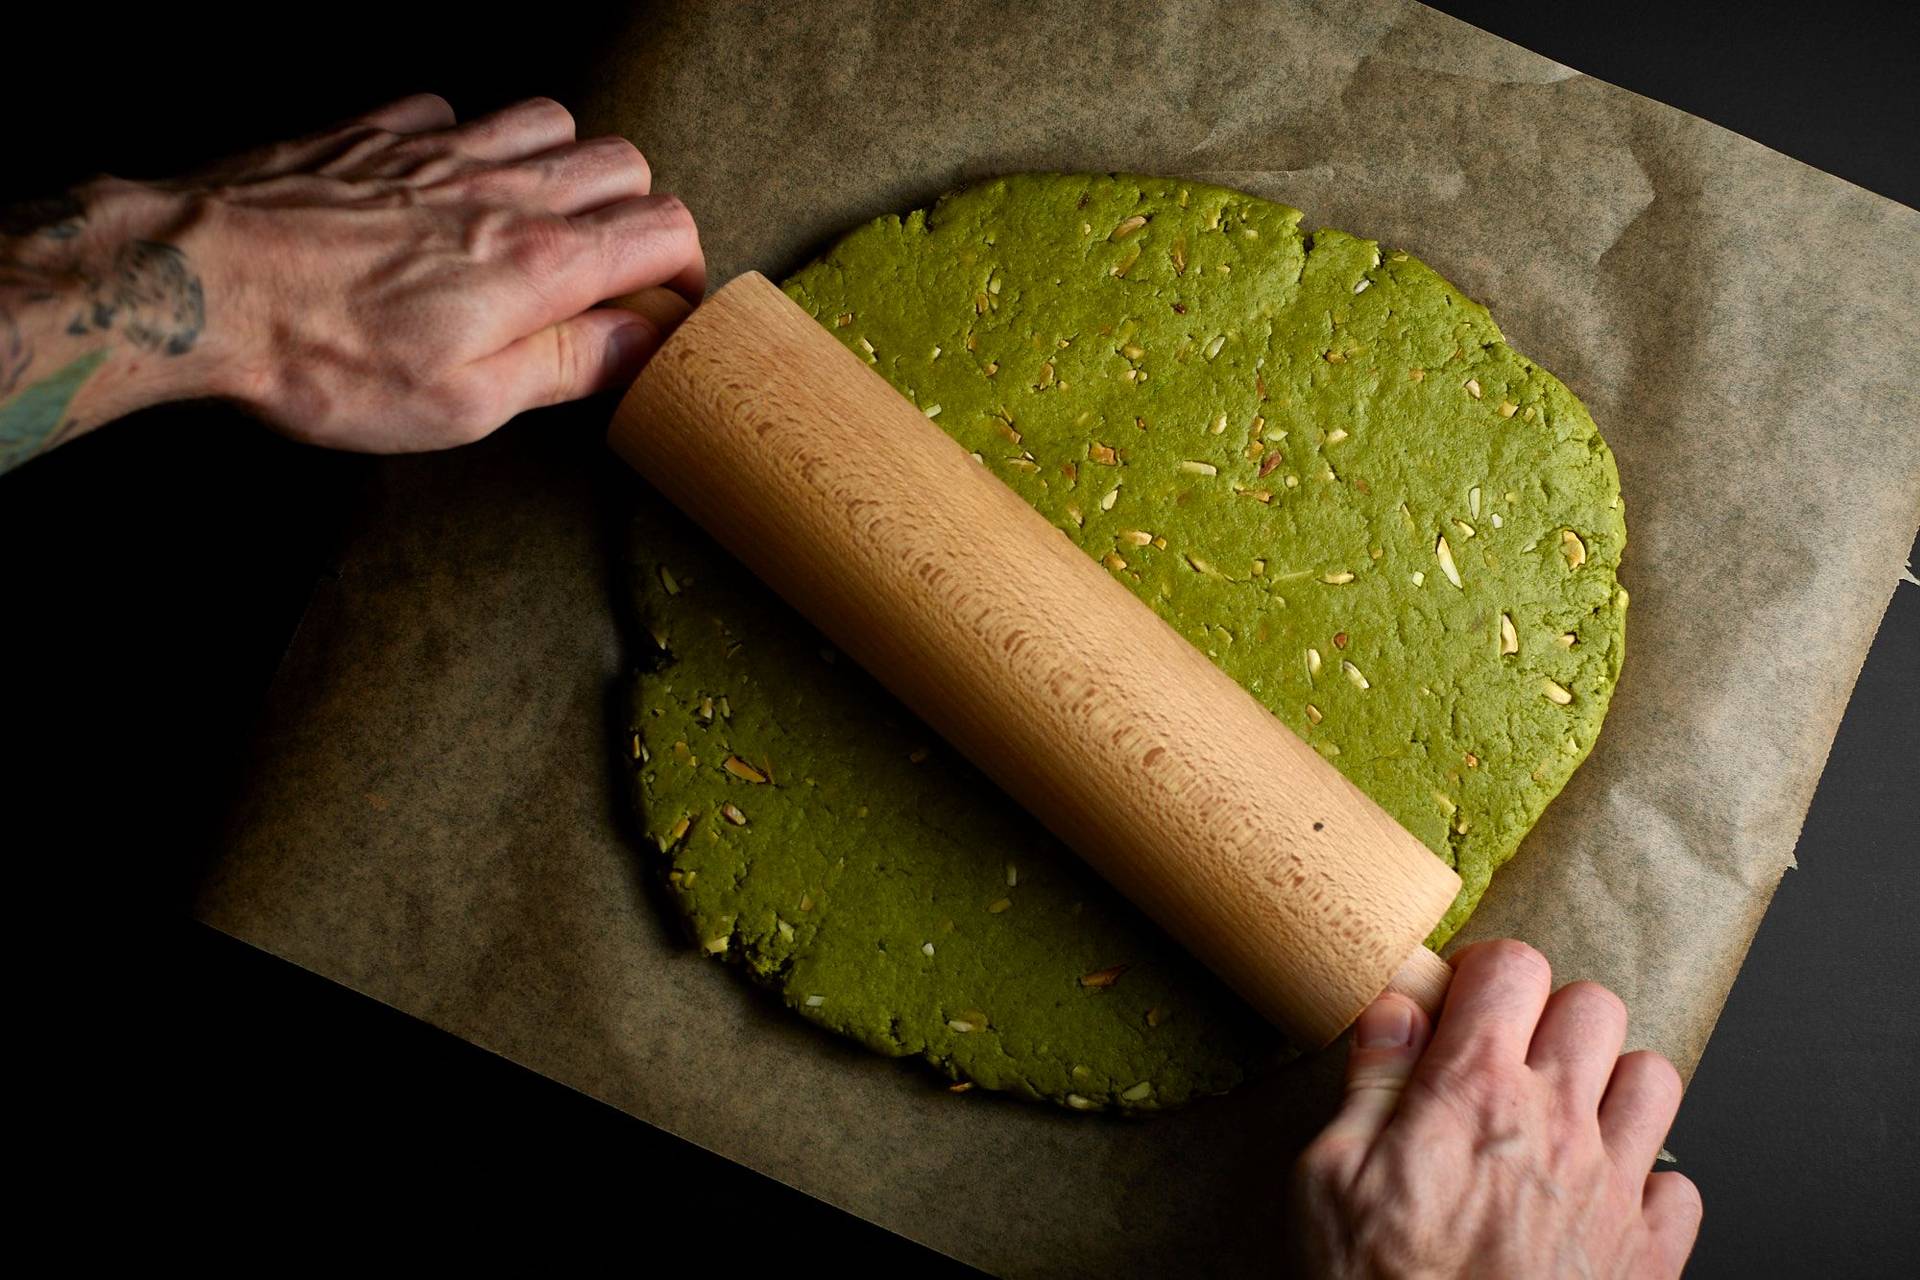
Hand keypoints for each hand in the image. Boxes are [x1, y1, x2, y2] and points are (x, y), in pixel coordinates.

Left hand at [29, 93, 700, 456]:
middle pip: (623, 165)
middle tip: (608, 268)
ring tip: (537, 219)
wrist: (200, 284)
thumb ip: (569, 366)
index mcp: (540, 263)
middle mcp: (504, 189)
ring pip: (551, 121)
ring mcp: (439, 149)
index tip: (667, 305)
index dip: (684, 270)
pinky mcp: (379, 132)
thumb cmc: (327, 361)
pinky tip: (444, 188)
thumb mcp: (467, 404)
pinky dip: (469, 141)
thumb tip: (642, 345)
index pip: (666, 230)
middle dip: (636, 214)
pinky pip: (454, 109)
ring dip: (564, 166)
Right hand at [1293, 941, 1701, 1277]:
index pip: (1513, 967)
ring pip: (1656, 1077)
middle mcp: (1558, 1126)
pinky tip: (1594, 1201)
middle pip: (1594, 1006)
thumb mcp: (1327, 1180)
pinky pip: (1681, 1184)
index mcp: (1473, 1092)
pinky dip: (1646, 1183)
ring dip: (1610, 1084)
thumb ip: (1371, 1081)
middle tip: (1506, 1057)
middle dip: (1548, 1016)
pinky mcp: (1648, 1257)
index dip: (1484, 974)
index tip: (1462, 1004)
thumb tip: (1393, 1005)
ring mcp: (1613, 1190)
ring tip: (1562, 1115)